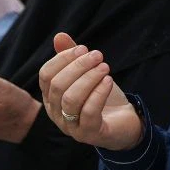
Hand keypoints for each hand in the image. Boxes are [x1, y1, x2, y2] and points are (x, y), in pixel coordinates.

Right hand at [38, 32, 141, 149]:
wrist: (124, 123)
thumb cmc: (102, 96)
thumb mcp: (88, 74)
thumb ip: (73, 57)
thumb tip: (59, 36)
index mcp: (51, 97)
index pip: (45, 75)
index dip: (62, 59)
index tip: (83, 48)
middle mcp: (56, 113)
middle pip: (58, 86)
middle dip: (78, 66)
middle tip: (98, 55)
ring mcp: (71, 126)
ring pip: (70, 99)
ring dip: (89, 78)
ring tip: (105, 67)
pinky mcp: (89, 134)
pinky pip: (88, 113)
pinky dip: (99, 93)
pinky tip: (108, 81)